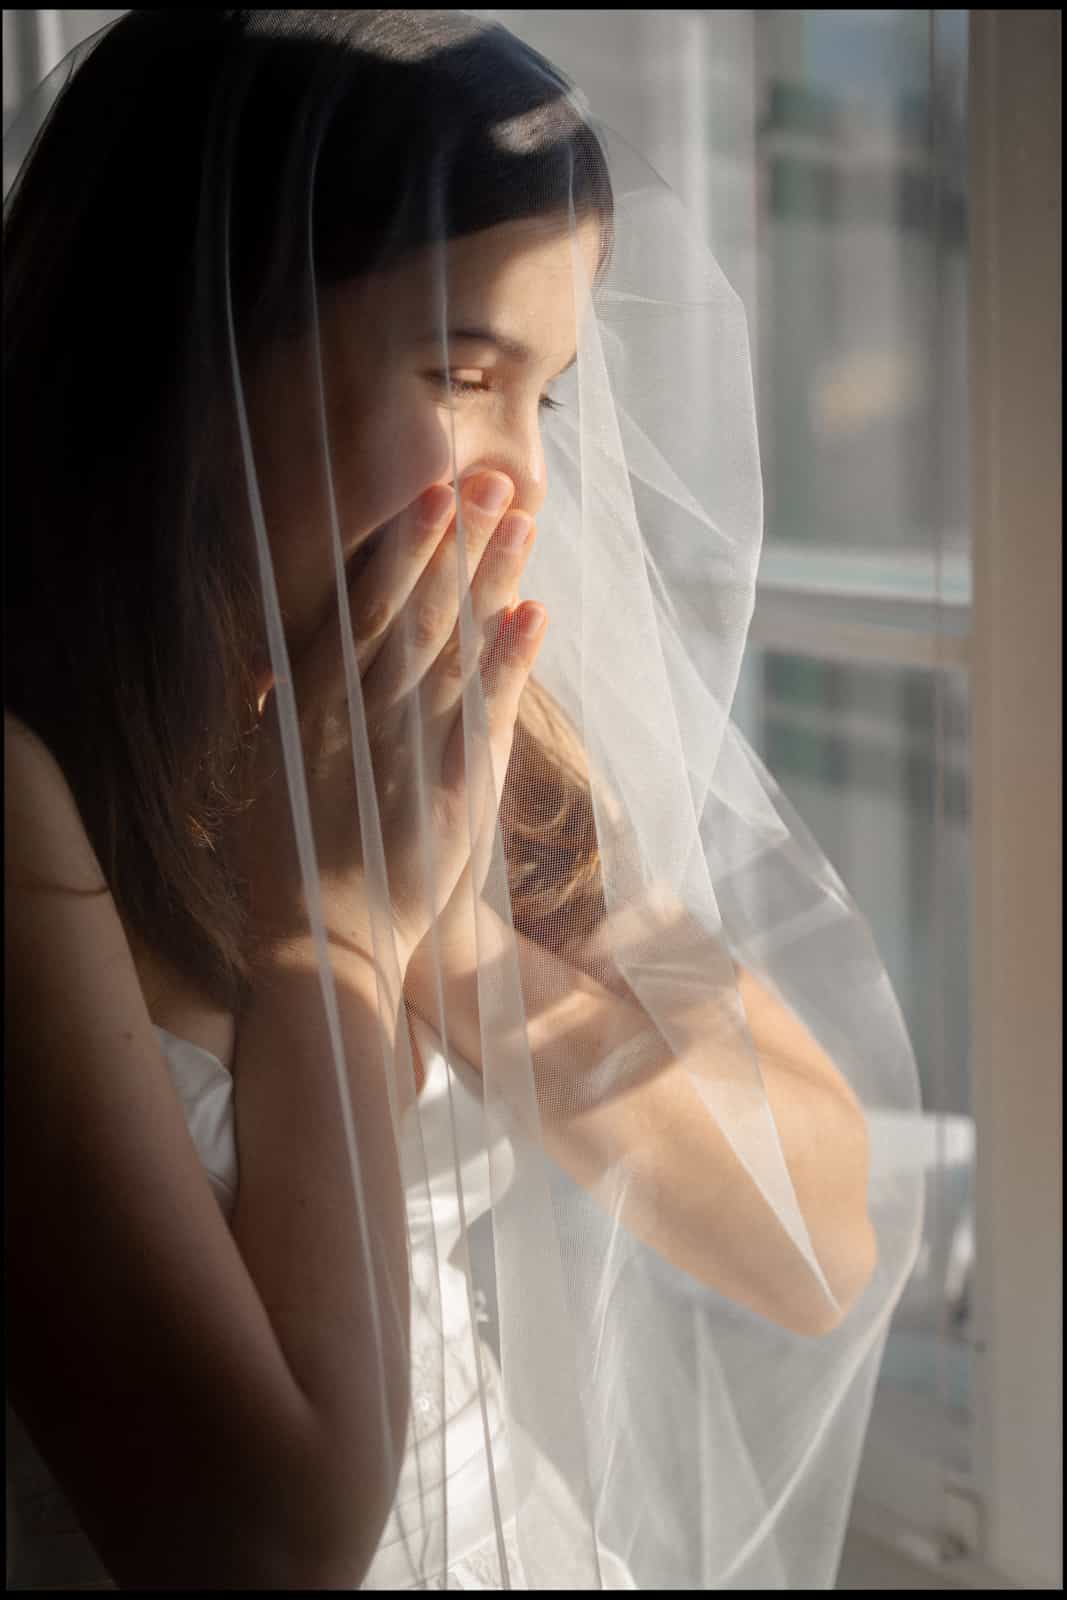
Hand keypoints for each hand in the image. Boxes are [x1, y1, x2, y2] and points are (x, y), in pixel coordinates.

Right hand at [237, 472, 544, 975]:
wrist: (324, 939)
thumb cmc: (291, 854)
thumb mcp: (274, 766)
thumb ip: (297, 706)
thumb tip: (308, 650)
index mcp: (310, 701)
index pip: (361, 604)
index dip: (404, 546)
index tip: (434, 493)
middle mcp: (359, 711)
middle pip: (416, 608)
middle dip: (457, 541)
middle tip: (492, 481)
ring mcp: (409, 744)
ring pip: (456, 645)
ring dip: (492, 579)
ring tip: (521, 523)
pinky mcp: (455, 786)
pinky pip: (489, 710)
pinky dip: (513, 660)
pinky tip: (535, 613)